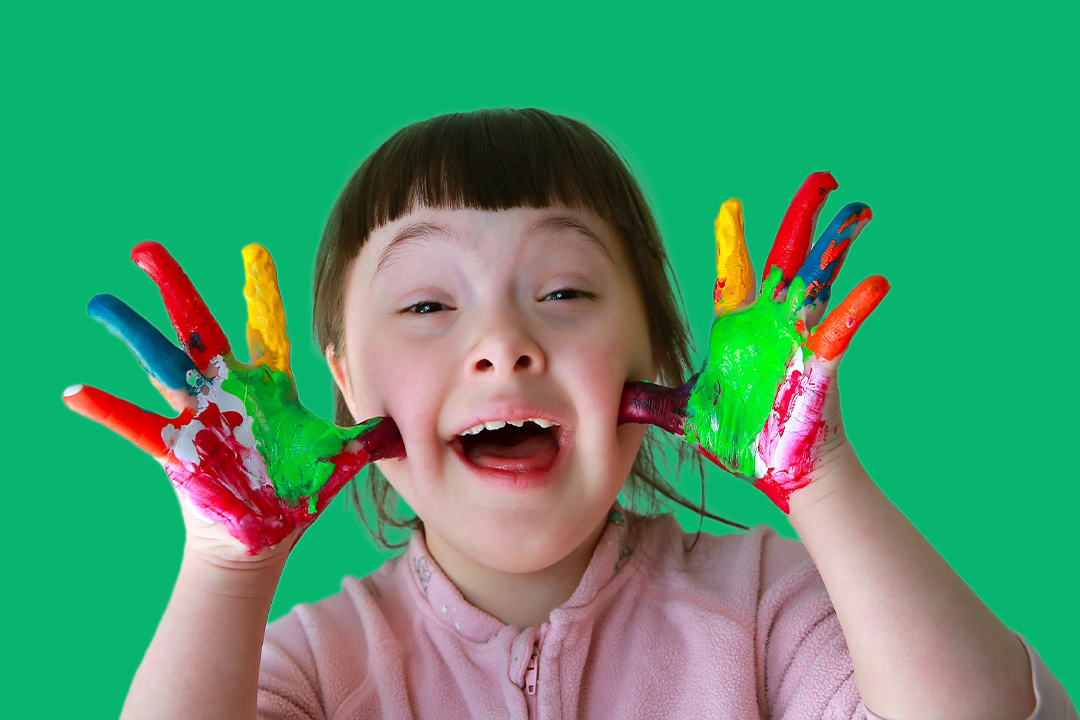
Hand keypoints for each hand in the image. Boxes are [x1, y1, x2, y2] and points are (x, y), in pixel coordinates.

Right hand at [63, 242, 403, 556]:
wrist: (265, 533)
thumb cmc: (298, 491)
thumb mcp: (336, 458)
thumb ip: (365, 438)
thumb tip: (402, 427)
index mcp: (268, 386)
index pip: (265, 328)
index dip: (259, 292)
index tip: (252, 251)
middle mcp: (227, 390)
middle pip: (197, 327)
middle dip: (175, 287)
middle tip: (146, 250)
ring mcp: (198, 414)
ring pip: (160, 362)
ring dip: (131, 333)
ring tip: (100, 303)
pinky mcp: (178, 447)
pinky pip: (136, 425)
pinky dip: (107, 410)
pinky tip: (76, 393)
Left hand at [619, 172, 887, 512]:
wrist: (776, 470)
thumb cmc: (739, 439)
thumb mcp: (685, 413)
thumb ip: (651, 402)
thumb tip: (613, 401)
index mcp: (739, 328)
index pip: (735, 273)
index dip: (734, 239)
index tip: (731, 206)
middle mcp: (772, 323)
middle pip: (788, 257)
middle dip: (803, 217)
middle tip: (822, 180)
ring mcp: (799, 338)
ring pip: (820, 279)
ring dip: (837, 245)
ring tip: (856, 209)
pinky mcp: (819, 362)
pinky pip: (840, 329)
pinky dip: (856, 307)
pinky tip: (876, 284)